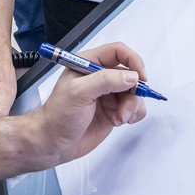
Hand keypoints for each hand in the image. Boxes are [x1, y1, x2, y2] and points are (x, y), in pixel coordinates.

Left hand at [29, 42, 149, 165]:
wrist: (53, 143)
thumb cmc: (58, 115)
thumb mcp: (79, 92)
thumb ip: (106, 81)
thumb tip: (132, 77)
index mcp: (88, 63)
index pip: (118, 52)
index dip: (133, 61)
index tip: (140, 76)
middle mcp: (100, 76)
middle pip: (130, 73)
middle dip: (134, 90)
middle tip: (127, 105)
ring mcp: (108, 94)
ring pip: (135, 92)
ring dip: (133, 105)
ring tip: (119, 118)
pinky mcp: (114, 110)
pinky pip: (134, 107)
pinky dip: (133, 114)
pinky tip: (120, 121)